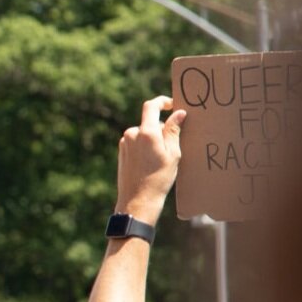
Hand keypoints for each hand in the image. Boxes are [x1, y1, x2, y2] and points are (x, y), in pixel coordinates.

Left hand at [116, 96, 186, 223]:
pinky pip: (137, 142)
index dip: (162, 101)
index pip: (151, 106)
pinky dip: (147, 146)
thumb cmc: (159, 178)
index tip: (173, 104)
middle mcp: (131, 134)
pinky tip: (152, 163)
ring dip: (155, 139)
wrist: (138, 200)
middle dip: (163, 129)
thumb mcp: (173, 153)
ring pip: (144, 133)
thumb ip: (174, 130)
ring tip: (163, 159)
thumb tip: (179, 113)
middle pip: (150, 122)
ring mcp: (124, 143)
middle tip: (174, 146)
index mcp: (145, 132)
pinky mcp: (122, 151)